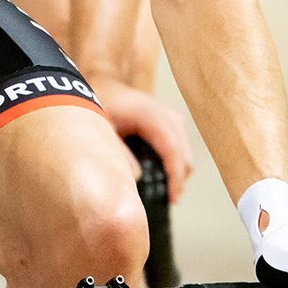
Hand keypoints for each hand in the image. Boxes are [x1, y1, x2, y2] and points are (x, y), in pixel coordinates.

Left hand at [90, 77, 193, 200]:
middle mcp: (166, 114)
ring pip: (185, 151)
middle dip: (179, 179)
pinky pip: (181, 145)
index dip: (175, 175)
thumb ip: (118, 150)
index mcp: (150, 115)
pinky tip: (165, 176)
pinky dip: (176, 162)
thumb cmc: (102, 107)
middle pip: (183, 152)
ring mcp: (172, 116)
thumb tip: (136, 177)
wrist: (106, 87)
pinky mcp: (172, 121)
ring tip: (166, 193)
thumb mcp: (103, 128)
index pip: (171, 147)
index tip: (173, 197)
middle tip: (168, 201)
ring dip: (179, 172)